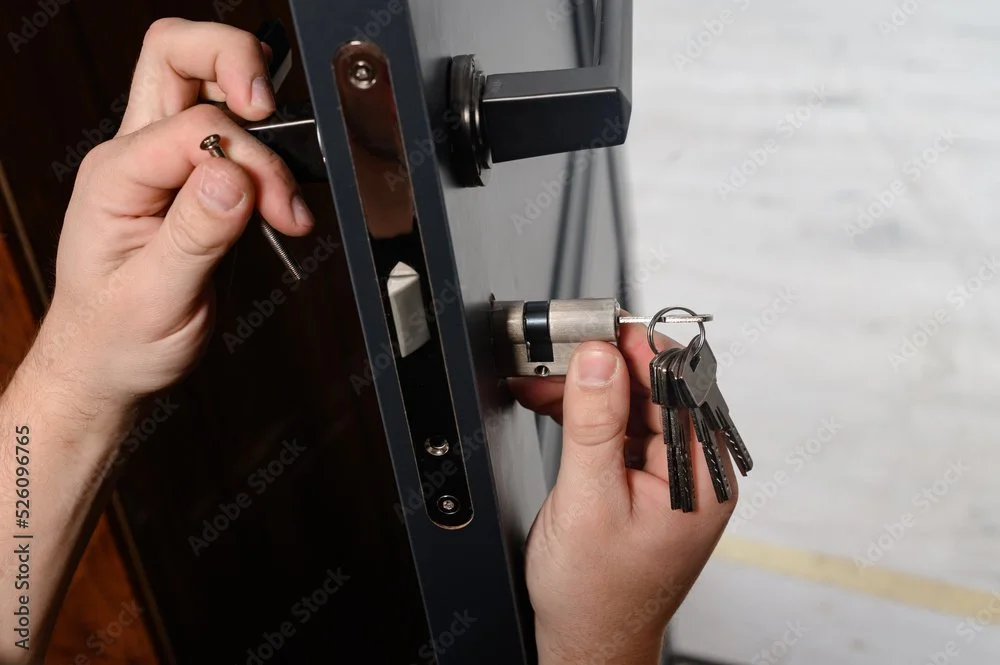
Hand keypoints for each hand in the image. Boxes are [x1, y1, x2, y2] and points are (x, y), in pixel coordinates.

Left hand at [33, 19, 314, 417]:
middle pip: (178, 55)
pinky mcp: (196, 182)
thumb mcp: (155, 297)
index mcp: (116, 176)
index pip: (195, 125)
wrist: (109, 362)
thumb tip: (233, 175)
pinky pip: (237, 138)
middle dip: (236, 63)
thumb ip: (195, 233)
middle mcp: (137, 157)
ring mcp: (166, 164)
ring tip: (287, 197)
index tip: (278, 207)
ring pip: (209, 85)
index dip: (249, 157)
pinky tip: (282, 206)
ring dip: (263, 123)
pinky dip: (272, 160)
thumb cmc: (118, 336)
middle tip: (273, 109)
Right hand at [510, 326, 737, 664]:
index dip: (639, 349)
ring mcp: (670, 474)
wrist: (588, 641)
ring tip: (543, 380)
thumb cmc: (597, 595)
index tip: (596, 329)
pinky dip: (585, 411)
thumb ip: (594, 424)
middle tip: (557, 352)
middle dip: (604, 365)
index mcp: (703, 478)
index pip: (681, 385)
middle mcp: (695, 471)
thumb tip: (597, 359)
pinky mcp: (645, 478)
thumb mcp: (588, 501)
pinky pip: (619, 426)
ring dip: (587, 387)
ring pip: (633, 403)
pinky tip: (554, 402)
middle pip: (657, 388)